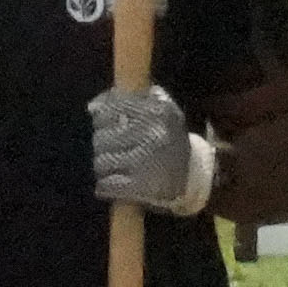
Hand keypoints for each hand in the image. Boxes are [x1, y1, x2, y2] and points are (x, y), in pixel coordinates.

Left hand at [90, 82, 215, 213]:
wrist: (194, 176)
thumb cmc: (168, 138)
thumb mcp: (160, 109)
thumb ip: (127, 100)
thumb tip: (92, 107)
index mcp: (158, 111)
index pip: (112, 108)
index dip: (102, 117)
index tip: (104, 124)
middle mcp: (153, 134)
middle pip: (102, 137)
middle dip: (103, 145)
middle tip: (113, 149)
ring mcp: (147, 161)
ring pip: (102, 162)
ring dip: (104, 166)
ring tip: (115, 167)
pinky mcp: (142, 186)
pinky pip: (107, 184)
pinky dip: (106, 185)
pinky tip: (111, 184)